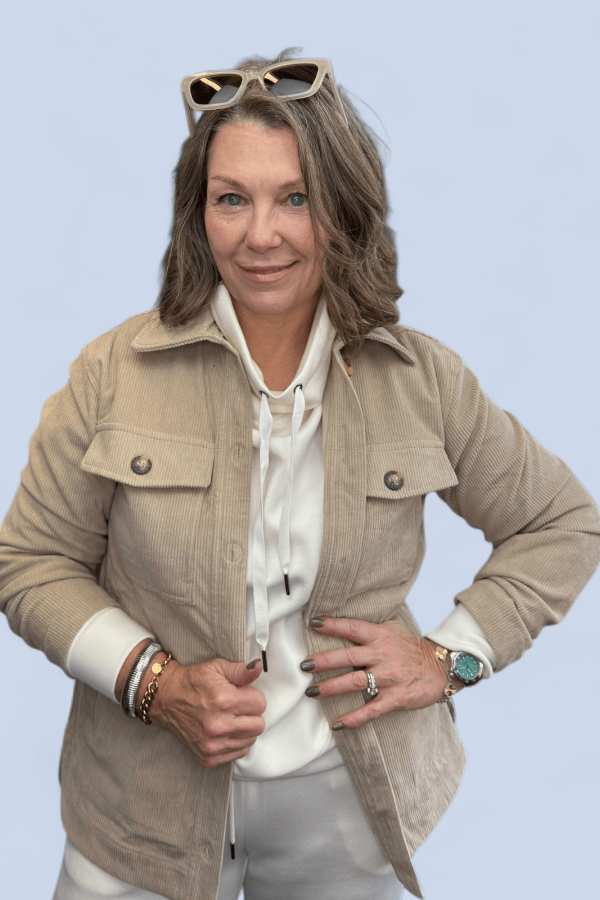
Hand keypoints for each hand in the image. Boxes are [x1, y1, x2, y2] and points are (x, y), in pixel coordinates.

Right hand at [148, 656, 266, 767]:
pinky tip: (223, 731)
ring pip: (250, 740)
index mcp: (224, 701)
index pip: (261, 704)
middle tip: (236, 707)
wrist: (166, 698)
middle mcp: (218, 726)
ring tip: (228, 718)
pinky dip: (234, 742)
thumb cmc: (193, 682)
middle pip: (259, 725)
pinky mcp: (208, 757)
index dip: (253, 696)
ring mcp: (212, 745)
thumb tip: (258, 668)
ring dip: (244, 729)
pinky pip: (238, 753)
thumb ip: (241, 671)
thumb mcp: (217, 668)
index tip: (242, 694)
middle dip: (251, 714)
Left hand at [302, 617, 459, 729]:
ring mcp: (388, 678)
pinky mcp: (395, 698)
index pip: (353, 628)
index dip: (333, 625)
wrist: (440, 668)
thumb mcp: (394, 629)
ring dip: (331, 687)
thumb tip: (347, 617)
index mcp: (380, 637)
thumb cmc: (412, 648)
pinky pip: (371, 710)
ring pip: (355, 682)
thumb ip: (372, 626)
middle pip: (348, 657)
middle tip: (304, 665)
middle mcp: (382, 655)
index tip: (314, 623)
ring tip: (312, 692)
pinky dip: (354, 718)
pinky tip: (338, 723)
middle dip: (324, 661)